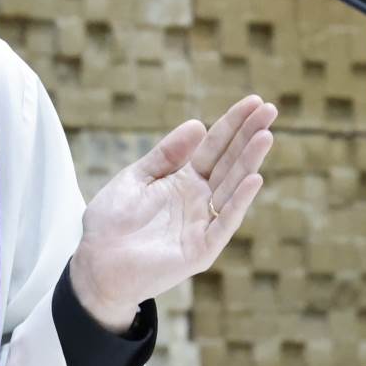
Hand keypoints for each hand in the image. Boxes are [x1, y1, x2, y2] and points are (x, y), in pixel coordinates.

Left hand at [69, 95, 276, 331]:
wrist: (95, 264)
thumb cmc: (112, 222)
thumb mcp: (135, 178)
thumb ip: (166, 155)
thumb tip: (197, 124)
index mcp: (184, 180)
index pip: (215, 147)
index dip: (233, 125)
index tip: (254, 101)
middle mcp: (199, 199)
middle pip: (229, 163)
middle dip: (249, 136)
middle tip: (270, 109)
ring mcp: (202, 224)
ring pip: (232, 188)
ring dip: (250, 162)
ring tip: (265, 135)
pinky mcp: (201, 249)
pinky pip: (224, 223)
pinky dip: (239, 202)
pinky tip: (254, 179)